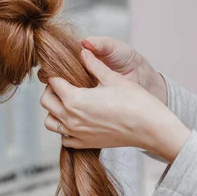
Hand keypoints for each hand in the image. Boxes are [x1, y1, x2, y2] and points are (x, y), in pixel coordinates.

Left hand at [40, 49, 189, 161]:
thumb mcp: (112, 78)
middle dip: (52, 90)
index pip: (52, 82)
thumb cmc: (134, 101)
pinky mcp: (85, 144)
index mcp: (74, 99)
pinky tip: (78, 120)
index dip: (55, 74)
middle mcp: (70, 118)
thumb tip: (83, 51)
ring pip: (50, 122)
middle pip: (46, 101)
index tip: (61, 70)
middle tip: (66, 84)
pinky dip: (65, 129)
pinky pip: (64, 138)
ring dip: (55, 111)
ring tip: (69, 103)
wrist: (150, 128)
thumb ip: (93, 64)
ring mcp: (76, 133)